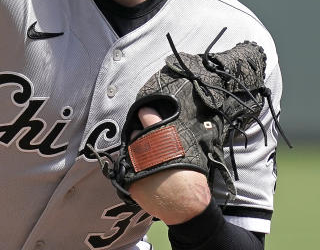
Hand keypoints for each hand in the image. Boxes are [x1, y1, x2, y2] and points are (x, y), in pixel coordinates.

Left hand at [128, 107, 211, 225]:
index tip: (143, 112)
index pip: (148, 116)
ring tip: (148, 160)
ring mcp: (136, 165)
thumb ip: (171, 136)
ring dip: (136, 152)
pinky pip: (128, 168)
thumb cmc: (192, 179)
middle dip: (141, 136)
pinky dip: (134, 169)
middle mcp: (146, 149)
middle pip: (136, 134)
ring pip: (130, 150)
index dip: (146, 113)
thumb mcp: (188, 151)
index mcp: (163, 140)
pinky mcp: (130, 180)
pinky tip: (145, 174)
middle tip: (150, 143)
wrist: (187, 208)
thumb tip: (159, 125)